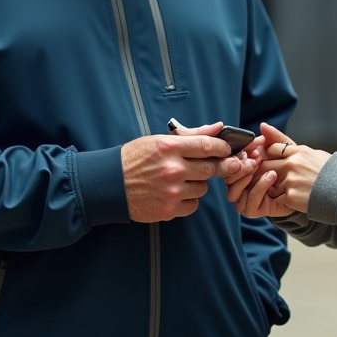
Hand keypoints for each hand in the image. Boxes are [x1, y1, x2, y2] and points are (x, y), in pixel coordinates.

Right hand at [122, 121, 249, 221]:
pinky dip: (188, 200)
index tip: (225, 149)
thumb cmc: (134, 159)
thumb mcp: (159, 140)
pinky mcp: (169, 209)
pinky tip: (175, 193)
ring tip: (181, 179)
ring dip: (197, 184)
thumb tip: (218, 127)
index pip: (207, 146)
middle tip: (218, 165)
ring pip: (202, 188)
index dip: (221, 148)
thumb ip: (192, 135)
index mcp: (168, 147)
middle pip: (211, 168)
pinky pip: (193, 205)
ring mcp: (171, 191)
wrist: (110, 184)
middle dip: (218, 167)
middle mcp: (172, 169)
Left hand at [253, 122, 329, 214]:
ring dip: (273, 189)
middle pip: (264, 166)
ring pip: (269, 184)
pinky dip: (281, 201)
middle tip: (271, 179)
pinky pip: (276, 199)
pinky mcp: (291, 197)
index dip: (269, 157)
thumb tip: (263, 125)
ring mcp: (291, 180)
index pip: (271, 149)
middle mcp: (293, 164)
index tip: (274, 164)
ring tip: (288, 191)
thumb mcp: (312, 153)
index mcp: (299, 151)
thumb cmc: (330, 172)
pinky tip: (293, 199)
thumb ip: (288, 144)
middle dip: (264, 173)